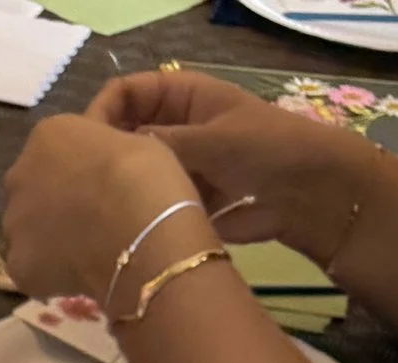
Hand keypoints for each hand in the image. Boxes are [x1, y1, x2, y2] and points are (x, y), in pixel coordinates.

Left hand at [1, 116, 206, 306]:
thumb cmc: (142, 175)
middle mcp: (18, 174)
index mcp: (47, 134)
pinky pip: (30, 268)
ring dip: (47, 238)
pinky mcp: (16, 264)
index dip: (77, 170)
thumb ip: (100, 153)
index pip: (53, 151)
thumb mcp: (129, 140)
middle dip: (53, 202)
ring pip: (27, 230)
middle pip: (32, 189)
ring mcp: (13, 222)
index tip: (98, 184)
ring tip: (83, 250)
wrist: (139, 228)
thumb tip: (99, 171)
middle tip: (87, 219)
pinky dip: (48, 273)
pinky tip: (75, 273)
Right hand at [84, 66, 369, 266]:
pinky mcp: (188, 202)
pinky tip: (128, 233)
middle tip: (87, 192)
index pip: (126, 93)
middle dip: (109, 159)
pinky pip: (156, 207)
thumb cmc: (266, 148)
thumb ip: (159, 146)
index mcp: (182, 96)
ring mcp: (182, 166)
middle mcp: (177, 127)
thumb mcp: (211, 139)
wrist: (310, 193)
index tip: (86, 149)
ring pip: (139, 176)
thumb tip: (110, 157)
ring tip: (105, 218)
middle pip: (127, 136)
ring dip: (126, 193)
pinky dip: (144, 218)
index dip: (103, 113)